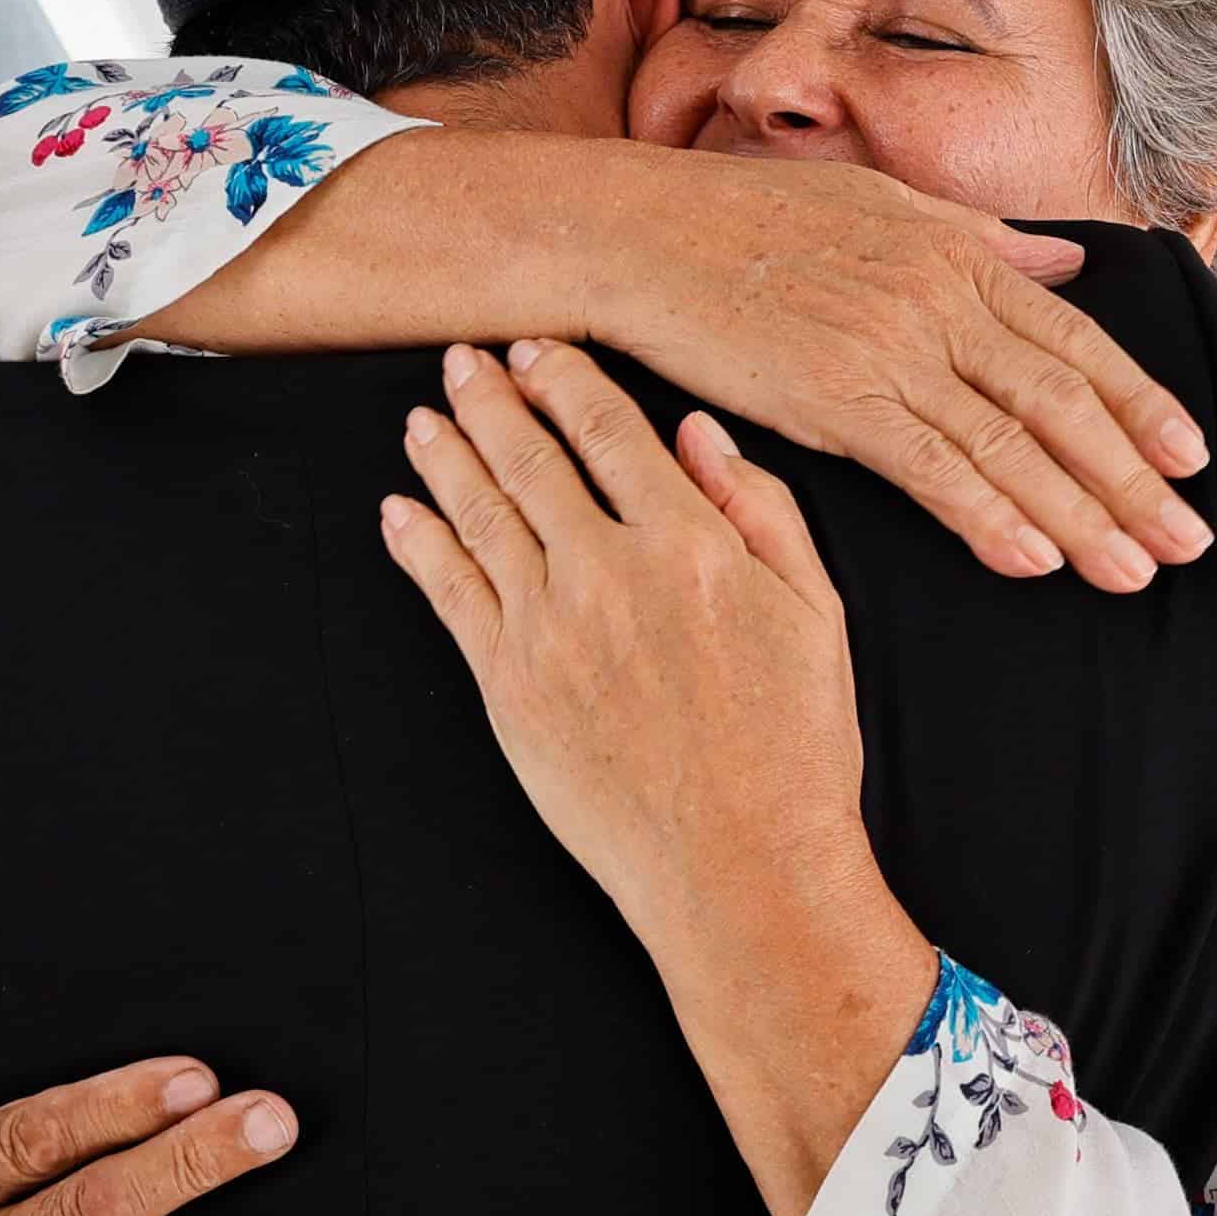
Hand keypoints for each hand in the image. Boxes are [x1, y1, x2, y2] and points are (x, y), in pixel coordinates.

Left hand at [379, 341, 936, 1215]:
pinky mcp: (507, 687)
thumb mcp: (816, 612)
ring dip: (446, 456)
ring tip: (423, 417)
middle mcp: (607, 572)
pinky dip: (420, 544)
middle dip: (491, 400)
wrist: (740, 865)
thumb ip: (759, 510)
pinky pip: (450, 594)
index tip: (540, 351)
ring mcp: (548, 629)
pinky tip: (400, 512)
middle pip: (532, 460)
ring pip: (480, 516)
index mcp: (690, 543)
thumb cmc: (794, 747)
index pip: (612, 432)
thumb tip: (698, 433)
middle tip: (464, 361)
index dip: (567, 382)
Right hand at [592, 154, 1213, 593]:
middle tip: (1191, 540)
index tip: (1192, 457)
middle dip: (1133, 479)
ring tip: (1134, 571)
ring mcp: (889, 350)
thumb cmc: (743, 216)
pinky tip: (1032, 560)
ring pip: (1008, 445)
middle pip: (1060, 402)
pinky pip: (929, 468)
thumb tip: (1068, 261)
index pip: (1073, 341)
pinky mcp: (833, 398)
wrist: (640, 232)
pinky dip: (986, 516)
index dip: (1139, 404)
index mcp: (957, 256)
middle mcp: (939, 302)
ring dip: (1080, 514)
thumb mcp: (881, 204)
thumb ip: (982, 240)